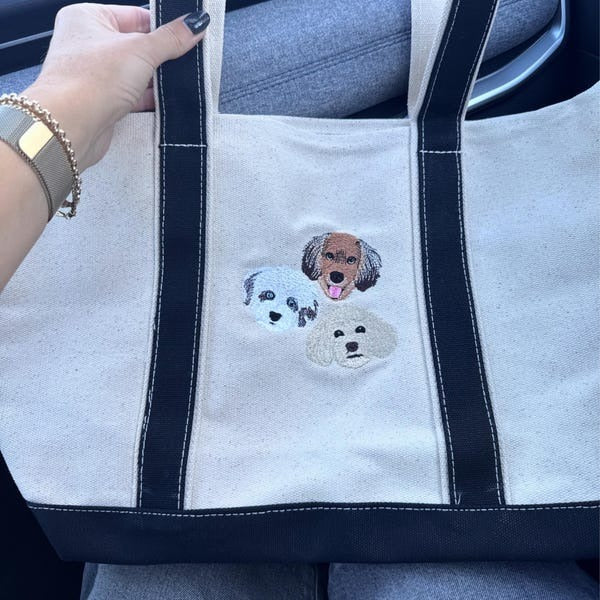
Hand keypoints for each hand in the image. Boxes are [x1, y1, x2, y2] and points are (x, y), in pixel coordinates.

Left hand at [25, 3, 209, 170]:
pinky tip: (164, 103)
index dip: (163, 27)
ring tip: (175, 85)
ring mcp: (94, 75)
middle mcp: (87, 44)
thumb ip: (171, 39)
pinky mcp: (102, 102)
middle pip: (137, 46)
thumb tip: (195, 24)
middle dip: (160, 57)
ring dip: (155, 81)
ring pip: (135, 73)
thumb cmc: (89, 81)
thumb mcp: (141, 51)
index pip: (136, 16)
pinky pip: (131, 96)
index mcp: (88, 17)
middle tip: (184, 62)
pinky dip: (148, 100)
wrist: (71, 126)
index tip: (187, 36)